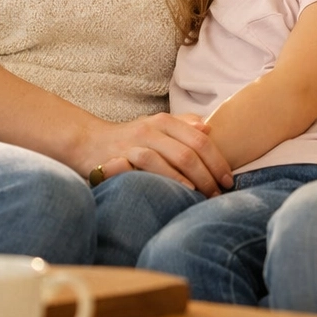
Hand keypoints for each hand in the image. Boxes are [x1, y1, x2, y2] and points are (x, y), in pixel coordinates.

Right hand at [79, 113, 230, 195]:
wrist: (87, 142)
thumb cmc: (129, 138)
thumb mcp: (156, 127)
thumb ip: (183, 125)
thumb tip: (209, 126)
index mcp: (165, 121)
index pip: (200, 139)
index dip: (218, 160)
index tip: (229, 179)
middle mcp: (152, 128)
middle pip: (189, 150)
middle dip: (209, 173)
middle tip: (219, 193)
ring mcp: (135, 143)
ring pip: (172, 157)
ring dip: (192, 179)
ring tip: (204, 195)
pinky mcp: (119, 158)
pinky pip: (147, 168)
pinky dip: (166, 178)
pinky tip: (178, 191)